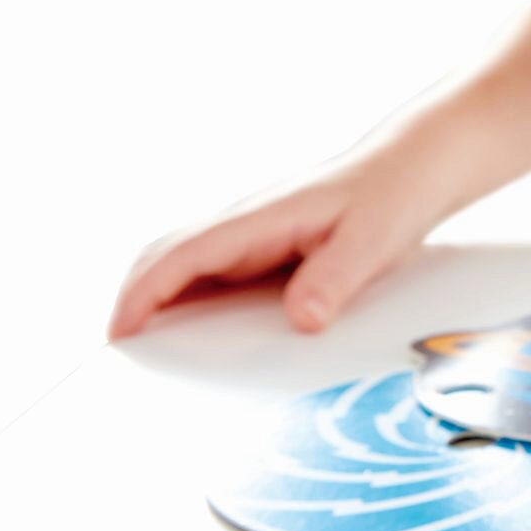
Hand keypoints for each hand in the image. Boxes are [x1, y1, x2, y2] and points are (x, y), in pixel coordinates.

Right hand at [109, 131, 461, 338]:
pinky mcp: (262, 249)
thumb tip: (300, 320)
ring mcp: (250, 236)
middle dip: (134, 302)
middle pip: (165, 257)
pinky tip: (196, 342)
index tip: (120, 331)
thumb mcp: (372, 241)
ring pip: (184, 266)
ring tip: (147, 359)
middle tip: (120, 358)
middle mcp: (243, 225)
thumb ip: (334, 279)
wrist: (410, 170)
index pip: (183, 253)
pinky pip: (212, 276)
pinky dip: (189, 303)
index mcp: (259, 219)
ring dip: (158, 304)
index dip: (145, 293)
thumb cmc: (390, 199)